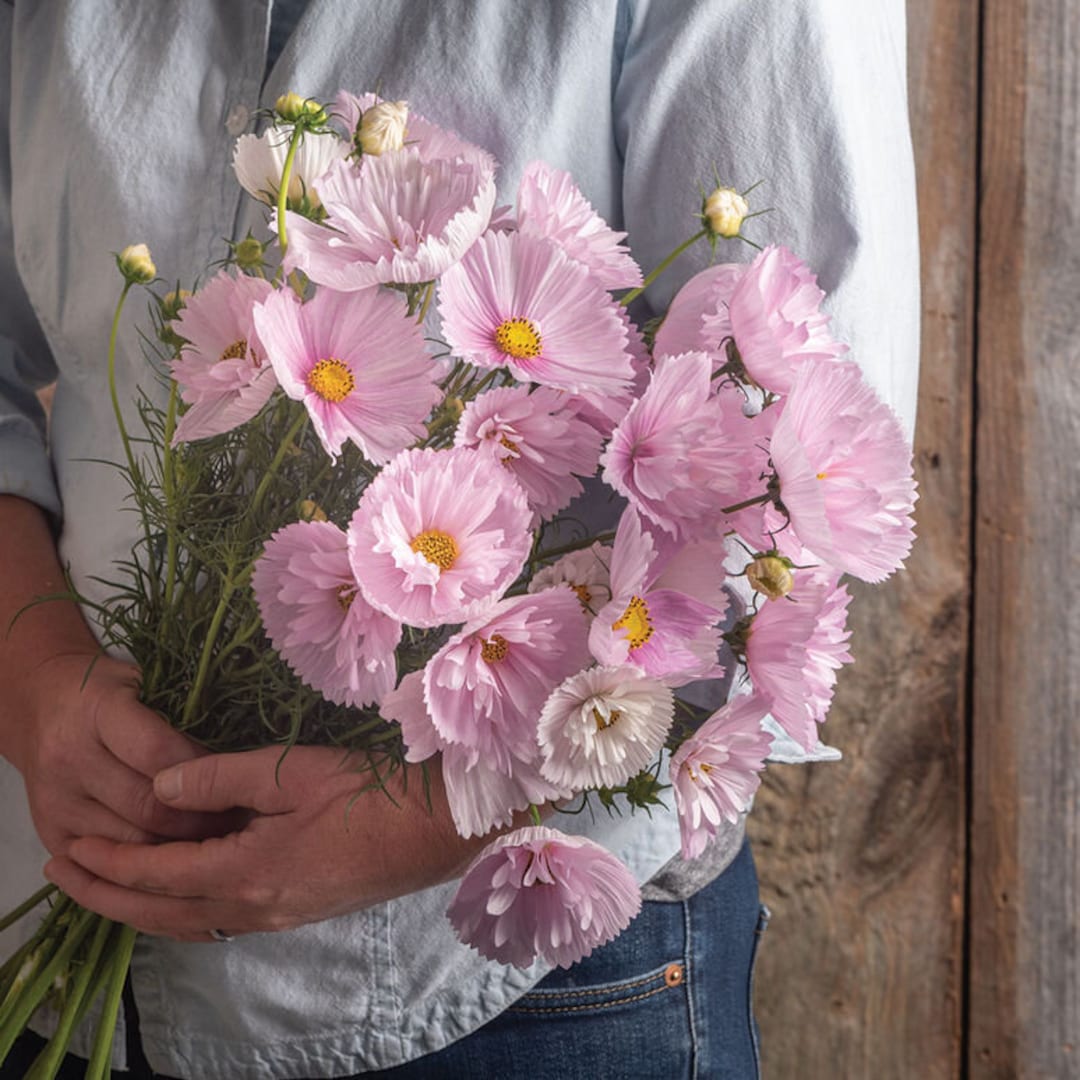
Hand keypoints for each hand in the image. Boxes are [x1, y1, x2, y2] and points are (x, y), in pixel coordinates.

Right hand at [7, 651, 229, 854]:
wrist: (45, 705)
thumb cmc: (114, 692)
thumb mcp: (148, 682)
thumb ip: (184, 714)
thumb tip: (238, 758)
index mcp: (98, 712)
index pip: (158, 753)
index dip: (203, 771)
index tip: (237, 780)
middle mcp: (69, 758)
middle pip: (147, 807)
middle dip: (200, 819)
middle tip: (240, 823)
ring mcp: (56, 801)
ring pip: (131, 843)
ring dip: (179, 849)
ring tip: (220, 842)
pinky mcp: (51, 834)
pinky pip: (107, 865)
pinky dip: (149, 864)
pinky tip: (181, 857)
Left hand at [43, 745, 482, 941]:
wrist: (436, 829)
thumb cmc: (369, 793)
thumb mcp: (293, 772)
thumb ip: (220, 778)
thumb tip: (158, 789)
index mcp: (246, 873)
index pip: (155, 876)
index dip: (107, 864)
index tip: (67, 848)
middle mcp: (253, 908)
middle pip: (160, 913)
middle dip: (105, 897)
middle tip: (64, 873)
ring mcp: (277, 916)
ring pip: (187, 923)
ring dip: (139, 907)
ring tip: (107, 884)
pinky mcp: (296, 912)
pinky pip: (217, 920)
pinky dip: (179, 909)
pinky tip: (180, 888)